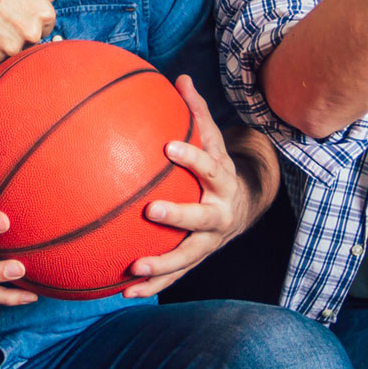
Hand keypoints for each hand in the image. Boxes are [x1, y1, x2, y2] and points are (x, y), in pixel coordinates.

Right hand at [0, 0, 56, 62]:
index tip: (18, 10)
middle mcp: (31, 33)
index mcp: (44, 13)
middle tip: (2, 16)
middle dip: (21, 31)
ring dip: (6, 42)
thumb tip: (50, 3)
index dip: (32, 17)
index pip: (47, 25)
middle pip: (33, 41)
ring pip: (15, 51)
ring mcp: (10, 47)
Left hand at [122, 76, 260, 298]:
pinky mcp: (196, 258)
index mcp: (222, 180)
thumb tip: (180, 76)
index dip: (192, 156)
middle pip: (201, 216)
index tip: (168, 147)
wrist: (244, 206)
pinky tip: (124, 292)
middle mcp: (219, 213)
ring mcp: (209, 240)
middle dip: (178, 215)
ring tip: (135, 267)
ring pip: (188, 254)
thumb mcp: (213, 140)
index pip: (209, 165)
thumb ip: (196, 112)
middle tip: (152, 211)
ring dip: (162, 263)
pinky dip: (152, 285)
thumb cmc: (216, 166)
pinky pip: (175, 275)